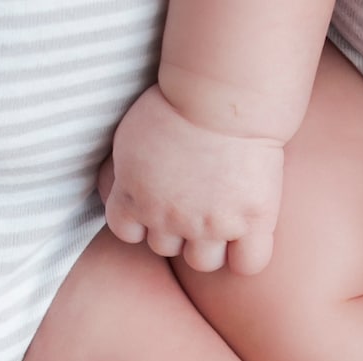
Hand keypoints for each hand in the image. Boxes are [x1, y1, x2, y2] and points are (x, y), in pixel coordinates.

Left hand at [102, 84, 284, 274]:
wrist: (222, 94)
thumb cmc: (175, 102)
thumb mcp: (127, 135)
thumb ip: (119, 171)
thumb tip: (111, 189)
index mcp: (133, 198)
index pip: (127, 233)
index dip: (142, 221)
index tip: (158, 202)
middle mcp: (168, 218)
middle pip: (166, 247)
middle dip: (177, 228)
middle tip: (195, 197)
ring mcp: (210, 224)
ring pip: (203, 261)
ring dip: (210, 243)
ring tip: (223, 213)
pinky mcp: (251, 220)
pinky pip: (249, 264)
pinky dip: (247, 256)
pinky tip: (250, 231)